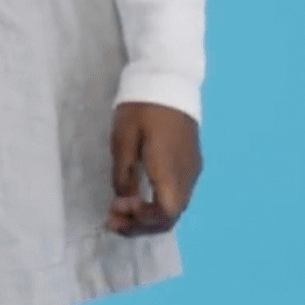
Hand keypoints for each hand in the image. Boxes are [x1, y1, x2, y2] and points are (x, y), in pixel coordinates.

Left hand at [107, 102, 201, 235]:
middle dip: (141, 224)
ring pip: (175, 207)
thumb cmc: (142, 107)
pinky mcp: (191, 162)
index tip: (115, 208)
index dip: (140, 220)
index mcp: (170, 170)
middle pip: (171, 216)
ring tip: (121, 211)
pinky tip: (140, 196)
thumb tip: (123, 200)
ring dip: (149, 215)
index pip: (164, 214)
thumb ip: (123, 174)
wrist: (169, 79)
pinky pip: (178, 193)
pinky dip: (159, 203)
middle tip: (113, 222)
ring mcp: (192, 169)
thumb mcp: (123, 140)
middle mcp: (187, 175)